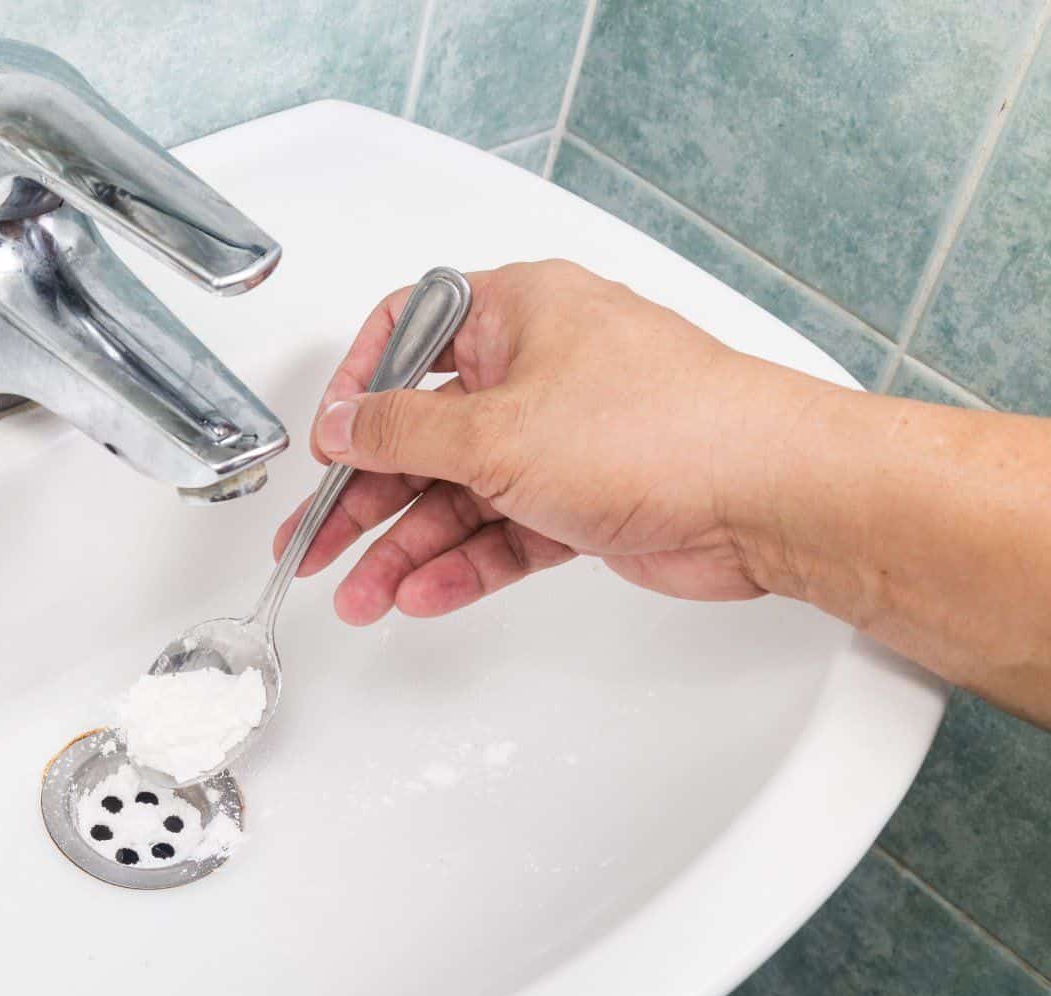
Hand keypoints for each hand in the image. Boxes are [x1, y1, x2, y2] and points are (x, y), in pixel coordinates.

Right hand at [274, 259, 828, 624]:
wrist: (769, 494)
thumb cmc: (664, 427)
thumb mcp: (494, 429)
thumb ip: (401, 432)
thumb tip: (342, 422)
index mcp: (517, 311)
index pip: (408, 331)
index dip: (358, 389)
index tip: (329, 443)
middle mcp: (538, 367)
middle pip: (423, 432)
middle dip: (366, 497)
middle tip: (316, 543)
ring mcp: (562, 436)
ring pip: (459, 493)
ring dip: (407, 546)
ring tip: (362, 594)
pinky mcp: (585, 499)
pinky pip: (503, 532)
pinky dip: (463, 564)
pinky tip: (423, 595)